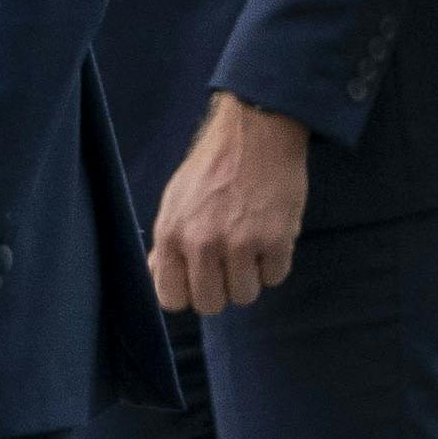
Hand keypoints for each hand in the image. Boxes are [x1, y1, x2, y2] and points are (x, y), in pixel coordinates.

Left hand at [148, 92, 309, 314]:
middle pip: (210, 304)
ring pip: (245, 296)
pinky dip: (274, 262)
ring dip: (250, 277)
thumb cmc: (212, 168)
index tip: (198, 281)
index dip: (187, 294)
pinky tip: (268, 235)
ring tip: (249, 245)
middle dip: (220, 289)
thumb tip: (161, 278)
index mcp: (171, 233)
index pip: (171, 299)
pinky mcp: (276, 241)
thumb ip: (169, 243)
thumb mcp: (175, 201)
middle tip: (228, 264)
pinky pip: (275, 278)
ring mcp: (240, 244)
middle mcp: (202, 243)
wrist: (255, 134)